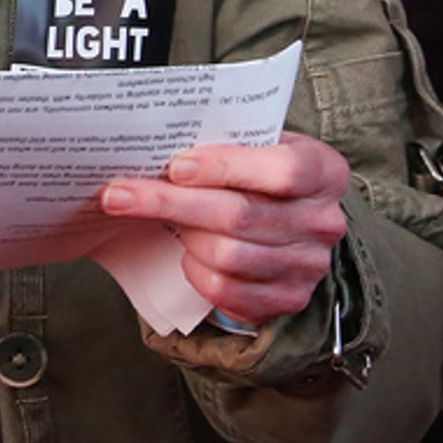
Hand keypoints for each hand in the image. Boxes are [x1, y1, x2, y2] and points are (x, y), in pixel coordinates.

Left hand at [100, 131, 348, 324]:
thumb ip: (228, 143)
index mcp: (324, 171)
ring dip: (183, 237)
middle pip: (240, 216)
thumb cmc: (264, 173)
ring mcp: (309, 266)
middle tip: (118, 195)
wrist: (295, 220)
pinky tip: (187, 253)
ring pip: (228, 256)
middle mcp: (323, 222)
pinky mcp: (287, 299)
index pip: (281, 171)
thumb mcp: (261, 145)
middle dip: (171, 204)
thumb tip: (160, 144)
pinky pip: (227, 292)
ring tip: (161, 220)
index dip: (225, 168)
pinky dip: (197, 272)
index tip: (176, 166)